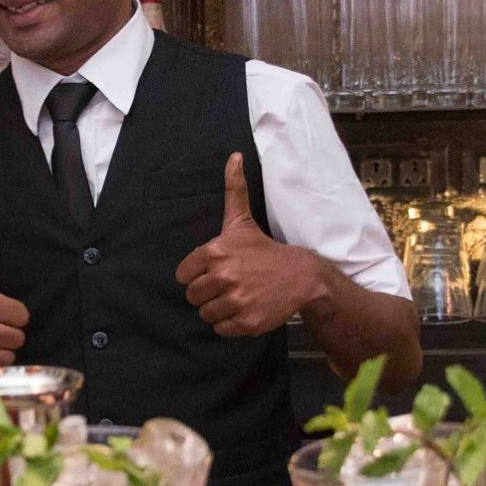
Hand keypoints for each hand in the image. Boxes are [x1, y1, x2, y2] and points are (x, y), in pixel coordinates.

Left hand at [175, 153, 321, 336]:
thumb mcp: (243, 220)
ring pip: (206, 314)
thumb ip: (233, 189)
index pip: (184, 275)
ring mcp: (236, 300)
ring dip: (218, 309)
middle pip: (193, 297)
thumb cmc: (264, 249)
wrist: (300, 275)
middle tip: (228, 286)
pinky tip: (245, 308)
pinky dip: (230, 323)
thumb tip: (233, 155)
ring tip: (237, 297)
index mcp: (215, 252)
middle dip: (208, 293)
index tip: (215, 271)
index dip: (197, 275)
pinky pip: (221, 329)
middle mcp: (224, 276)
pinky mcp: (246, 322)